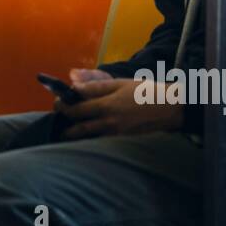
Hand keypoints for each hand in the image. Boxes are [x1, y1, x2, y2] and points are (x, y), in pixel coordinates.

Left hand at [55, 69, 183, 138]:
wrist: (169, 108)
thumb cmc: (144, 92)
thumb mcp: (119, 83)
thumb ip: (95, 87)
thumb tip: (74, 86)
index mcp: (106, 106)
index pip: (76, 109)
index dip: (63, 106)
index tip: (57, 102)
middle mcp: (108, 123)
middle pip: (78, 128)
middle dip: (65, 123)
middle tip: (60, 117)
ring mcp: (115, 134)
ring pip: (88, 138)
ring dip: (75, 134)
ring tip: (67, 131)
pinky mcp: (122, 141)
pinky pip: (100, 142)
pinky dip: (90, 139)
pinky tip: (87, 135)